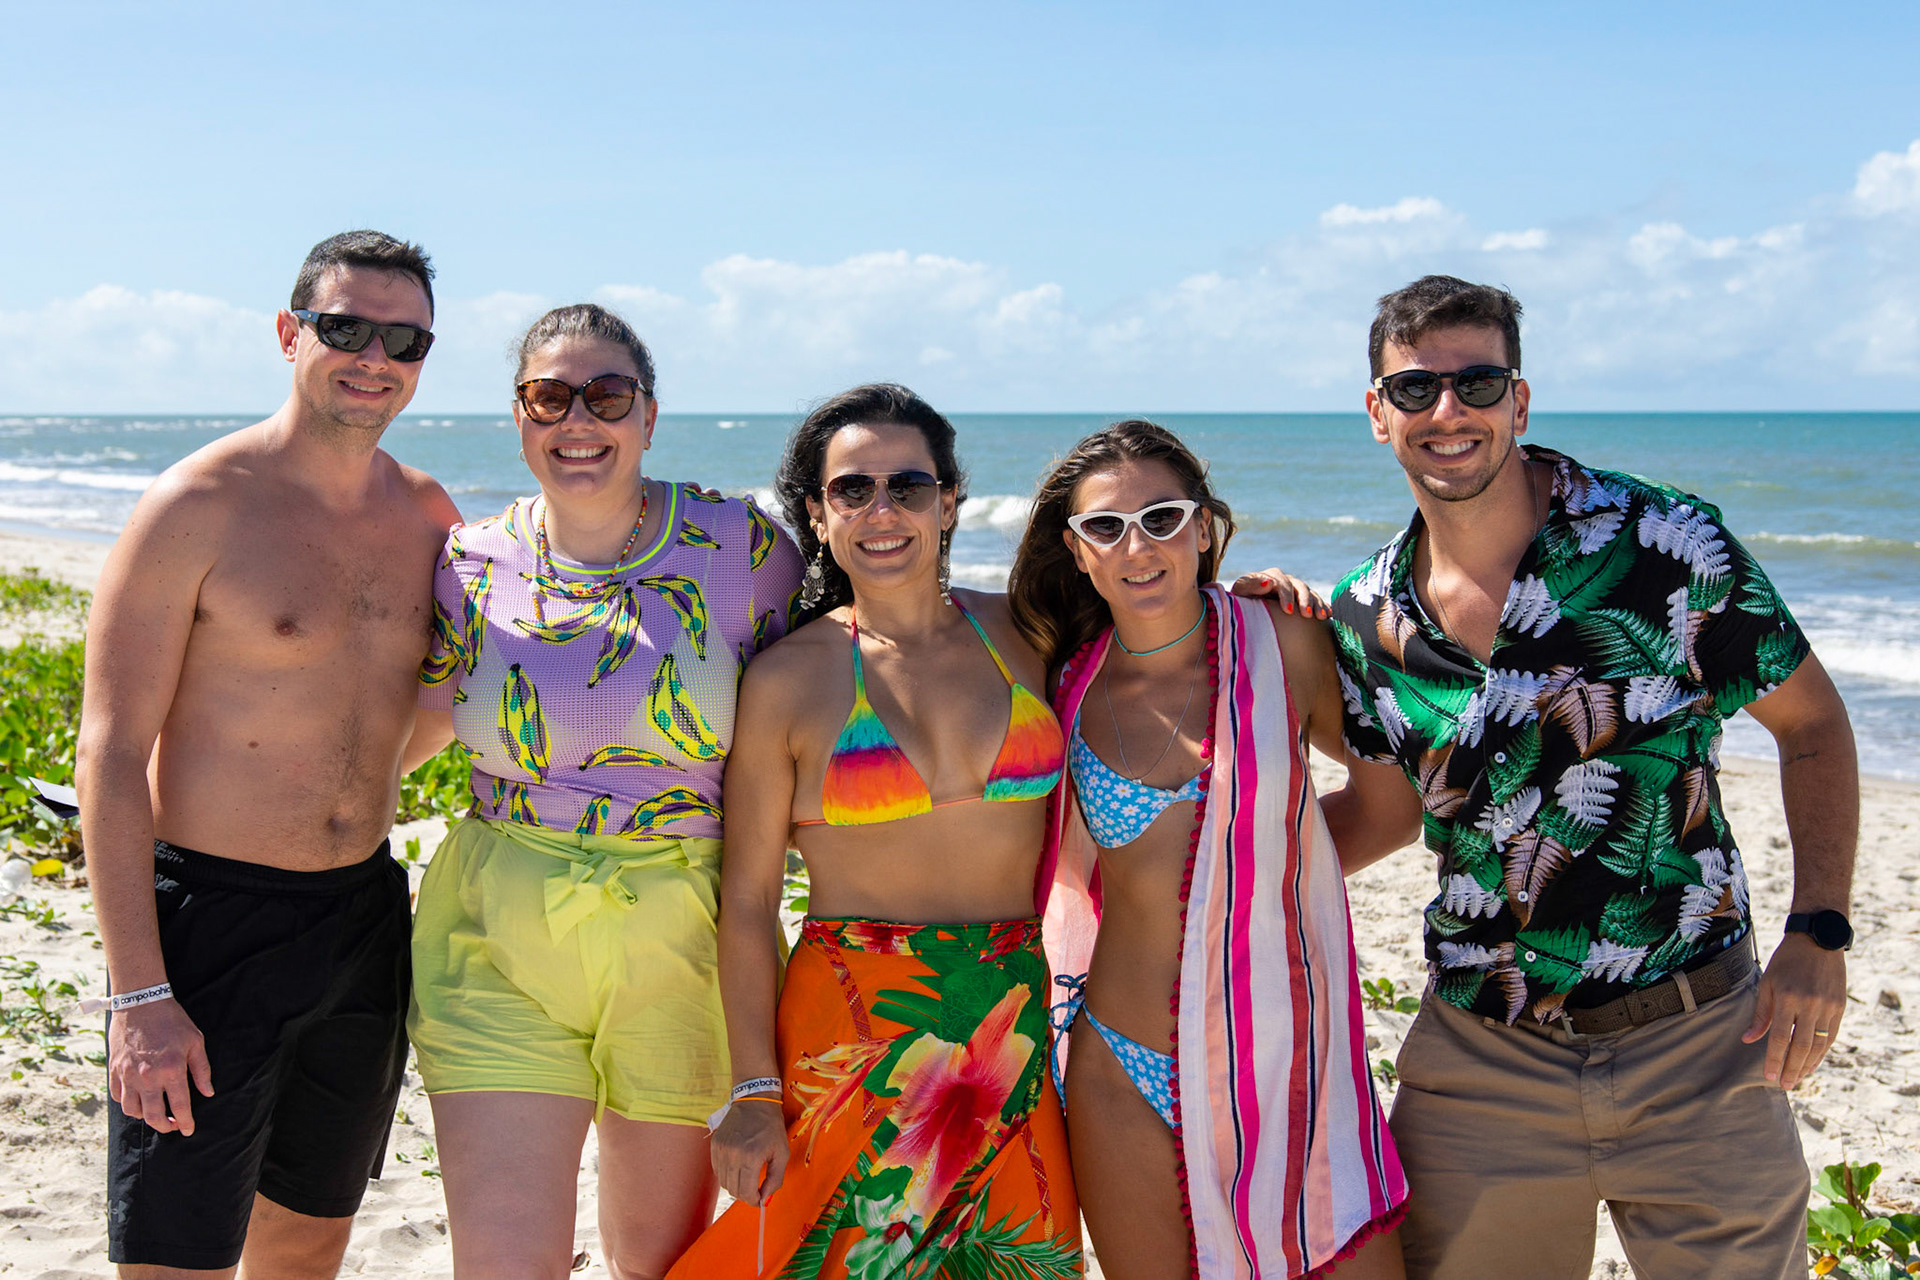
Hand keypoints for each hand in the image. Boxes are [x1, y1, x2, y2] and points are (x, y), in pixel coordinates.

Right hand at [109, 998, 213, 1134]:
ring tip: (155, 1111)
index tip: (188, 1130)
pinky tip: (138, 1099)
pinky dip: (128, 1103)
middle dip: (164, 1126)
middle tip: (172, 1125)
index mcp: (170, 1070)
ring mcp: (127, 1075)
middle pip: (153, 1116)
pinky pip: (117, 1097)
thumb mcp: (195, 1041)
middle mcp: (146, 1077)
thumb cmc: (172, 1020)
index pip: (179, 1107)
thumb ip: (202, 1070)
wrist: (140, 1002)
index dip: (185, 1122)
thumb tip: (208, 1092)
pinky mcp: (114, 1070)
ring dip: (145, 1116)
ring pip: (132, 1111)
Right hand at [710, 1097, 788, 1204]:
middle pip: (734, 1190)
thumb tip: (765, 1198)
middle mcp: (732, 1155)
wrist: (754, 1102)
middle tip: (754, 1190)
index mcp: (750, 1157)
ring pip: (723, 1182)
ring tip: (746, 1178)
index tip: (759, 1199)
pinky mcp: (714, 1145)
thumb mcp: (782, 1153)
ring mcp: (721, 1150)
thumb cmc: (771, 1128)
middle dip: (745, 1195)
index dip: (754, 1200)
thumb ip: (775, 1179)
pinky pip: (717, 1171)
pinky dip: (726, 1175)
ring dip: (735, 1185)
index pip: (746, 1192)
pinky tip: (737, 1168)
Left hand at [1230, 568, 1329, 619]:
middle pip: (1299, 586)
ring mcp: (1296, 590)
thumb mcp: (1241, 592)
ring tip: (1320, 616)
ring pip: (1310, 593)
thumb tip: (1269, 582)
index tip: (1288, 611)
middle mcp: (1286, 581)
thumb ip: (1251, 585)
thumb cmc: (1241, 600)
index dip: (1286, 596)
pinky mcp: (1302, 600)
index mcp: (1271, 576)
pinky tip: (1327, 615)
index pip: (1282, 582)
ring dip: (1316, 603)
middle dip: (1304, 600)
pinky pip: (1316, 601)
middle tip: (1307, 615)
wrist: (1246, 608)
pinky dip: (1323, 606)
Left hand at [1742, 934, 1846, 1087]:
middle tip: (1784, 1085)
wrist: (1818, 940)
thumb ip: (1760, 1014)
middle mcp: (1809, 1005)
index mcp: (1787, 998)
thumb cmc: (1786, 961)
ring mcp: (1828, 1007)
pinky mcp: (1840, 1008)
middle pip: (1800, 1047)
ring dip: (1807, 1066)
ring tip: (1797, 1080)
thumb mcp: (1767, 982)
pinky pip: (1831, 1037)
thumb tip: (1748, 1040)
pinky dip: (1821, 1053)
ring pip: (1818, 1045)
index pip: (1779, 1038)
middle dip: (1791, 1069)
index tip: (1768, 1077)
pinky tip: (1812, 1064)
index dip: (1774, 1059)